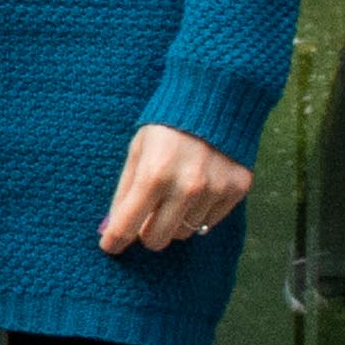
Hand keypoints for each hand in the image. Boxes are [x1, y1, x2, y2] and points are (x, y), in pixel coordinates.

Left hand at [98, 124, 250, 257]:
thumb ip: (124, 192)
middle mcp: (186, 186)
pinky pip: (210, 222)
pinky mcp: (236, 190)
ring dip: (174, 221)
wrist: (216, 98)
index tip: (110, 246)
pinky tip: (198, 188)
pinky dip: (199, 212)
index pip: (127, 226)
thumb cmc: (167, 125)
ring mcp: (214, 190)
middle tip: (145, 218)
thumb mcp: (137, 151)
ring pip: (184, 233)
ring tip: (175, 193)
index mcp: (154, 174)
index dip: (114, 241)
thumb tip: (108, 230)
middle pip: (157, 240)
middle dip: (146, 233)